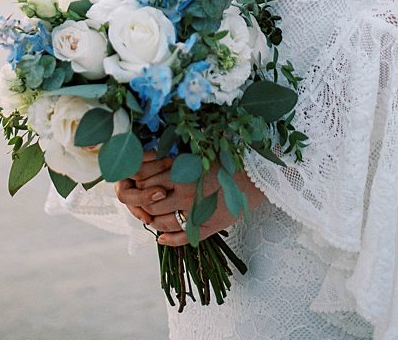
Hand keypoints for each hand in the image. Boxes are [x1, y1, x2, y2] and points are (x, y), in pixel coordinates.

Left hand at [115, 149, 264, 246]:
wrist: (259, 176)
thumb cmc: (231, 161)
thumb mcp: (201, 156)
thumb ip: (177, 163)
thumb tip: (153, 166)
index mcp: (183, 173)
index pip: (145, 182)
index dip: (138, 184)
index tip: (139, 183)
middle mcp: (186, 194)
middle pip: (149, 203)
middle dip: (143, 203)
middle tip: (144, 201)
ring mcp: (196, 213)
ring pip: (161, 222)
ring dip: (154, 220)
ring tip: (154, 216)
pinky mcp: (207, 227)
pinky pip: (181, 238)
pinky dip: (168, 239)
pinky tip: (162, 238)